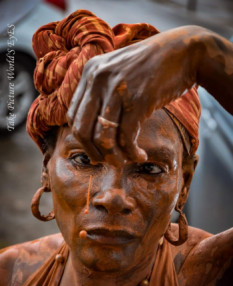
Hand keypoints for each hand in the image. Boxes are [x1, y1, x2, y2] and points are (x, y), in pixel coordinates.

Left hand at [67, 26, 206, 163]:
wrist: (183, 52)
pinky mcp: (137, 100)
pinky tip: (140, 156)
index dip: (83, 141)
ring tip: (126, 161)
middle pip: (82, 131)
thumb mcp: (118, 73)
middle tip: (111, 161)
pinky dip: (132, 153)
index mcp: (90, 72)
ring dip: (115, 157)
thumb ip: (101, 94)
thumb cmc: (151, 68)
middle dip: (95, 153)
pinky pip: (127, 137)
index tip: (98, 150)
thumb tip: (94, 133)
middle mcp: (98, 79)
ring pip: (103, 138)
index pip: (72, 117)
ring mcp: (117, 89)